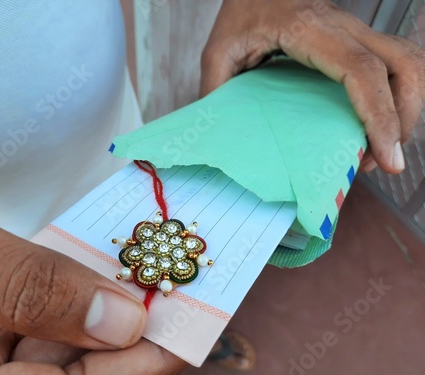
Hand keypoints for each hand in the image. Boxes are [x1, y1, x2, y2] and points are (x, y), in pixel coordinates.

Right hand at [0, 175, 185, 373]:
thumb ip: (22, 286)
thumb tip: (121, 319)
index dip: (124, 374)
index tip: (178, 337)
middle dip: (124, 345)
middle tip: (180, 304)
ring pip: (51, 348)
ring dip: (106, 319)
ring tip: (154, 289)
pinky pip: (32, 318)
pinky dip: (74, 297)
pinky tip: (108, 277)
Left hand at [201, 0, 424, 173]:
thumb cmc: (242, 9)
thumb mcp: (219, 52)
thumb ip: (218, 90)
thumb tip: (221, 137)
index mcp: (309, 30)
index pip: (363, 70)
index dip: (381, 115)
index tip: (384, 155)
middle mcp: (343, 27)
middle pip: (404, 65)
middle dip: (404, 117)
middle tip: (385, 160)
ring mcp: (355, 31)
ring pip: (409, 62)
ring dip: (407, 107)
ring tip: (382, 147)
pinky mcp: (356, 39)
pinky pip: (395, 63)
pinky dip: (398, 95)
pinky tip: (378, 121)